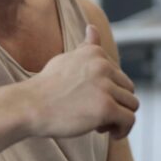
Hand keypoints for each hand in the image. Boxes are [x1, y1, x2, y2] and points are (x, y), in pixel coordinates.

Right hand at [28, 25, 137, 139]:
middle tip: (96, 116)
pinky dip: (122, 129)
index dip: (108, 91)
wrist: (29, 106)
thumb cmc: (46, 86)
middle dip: (116, 104)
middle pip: (129, 89)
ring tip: (100, 125)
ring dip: (119, 118)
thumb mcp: (67, 59)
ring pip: (132, 105)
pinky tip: (107, 133)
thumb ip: (86, 47)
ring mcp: (105, 87)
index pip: (119, 76)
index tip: (92, 100)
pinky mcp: (106, 108)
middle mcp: (103, 66)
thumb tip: (93, 28)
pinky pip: (129, 120)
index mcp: (96, 53)